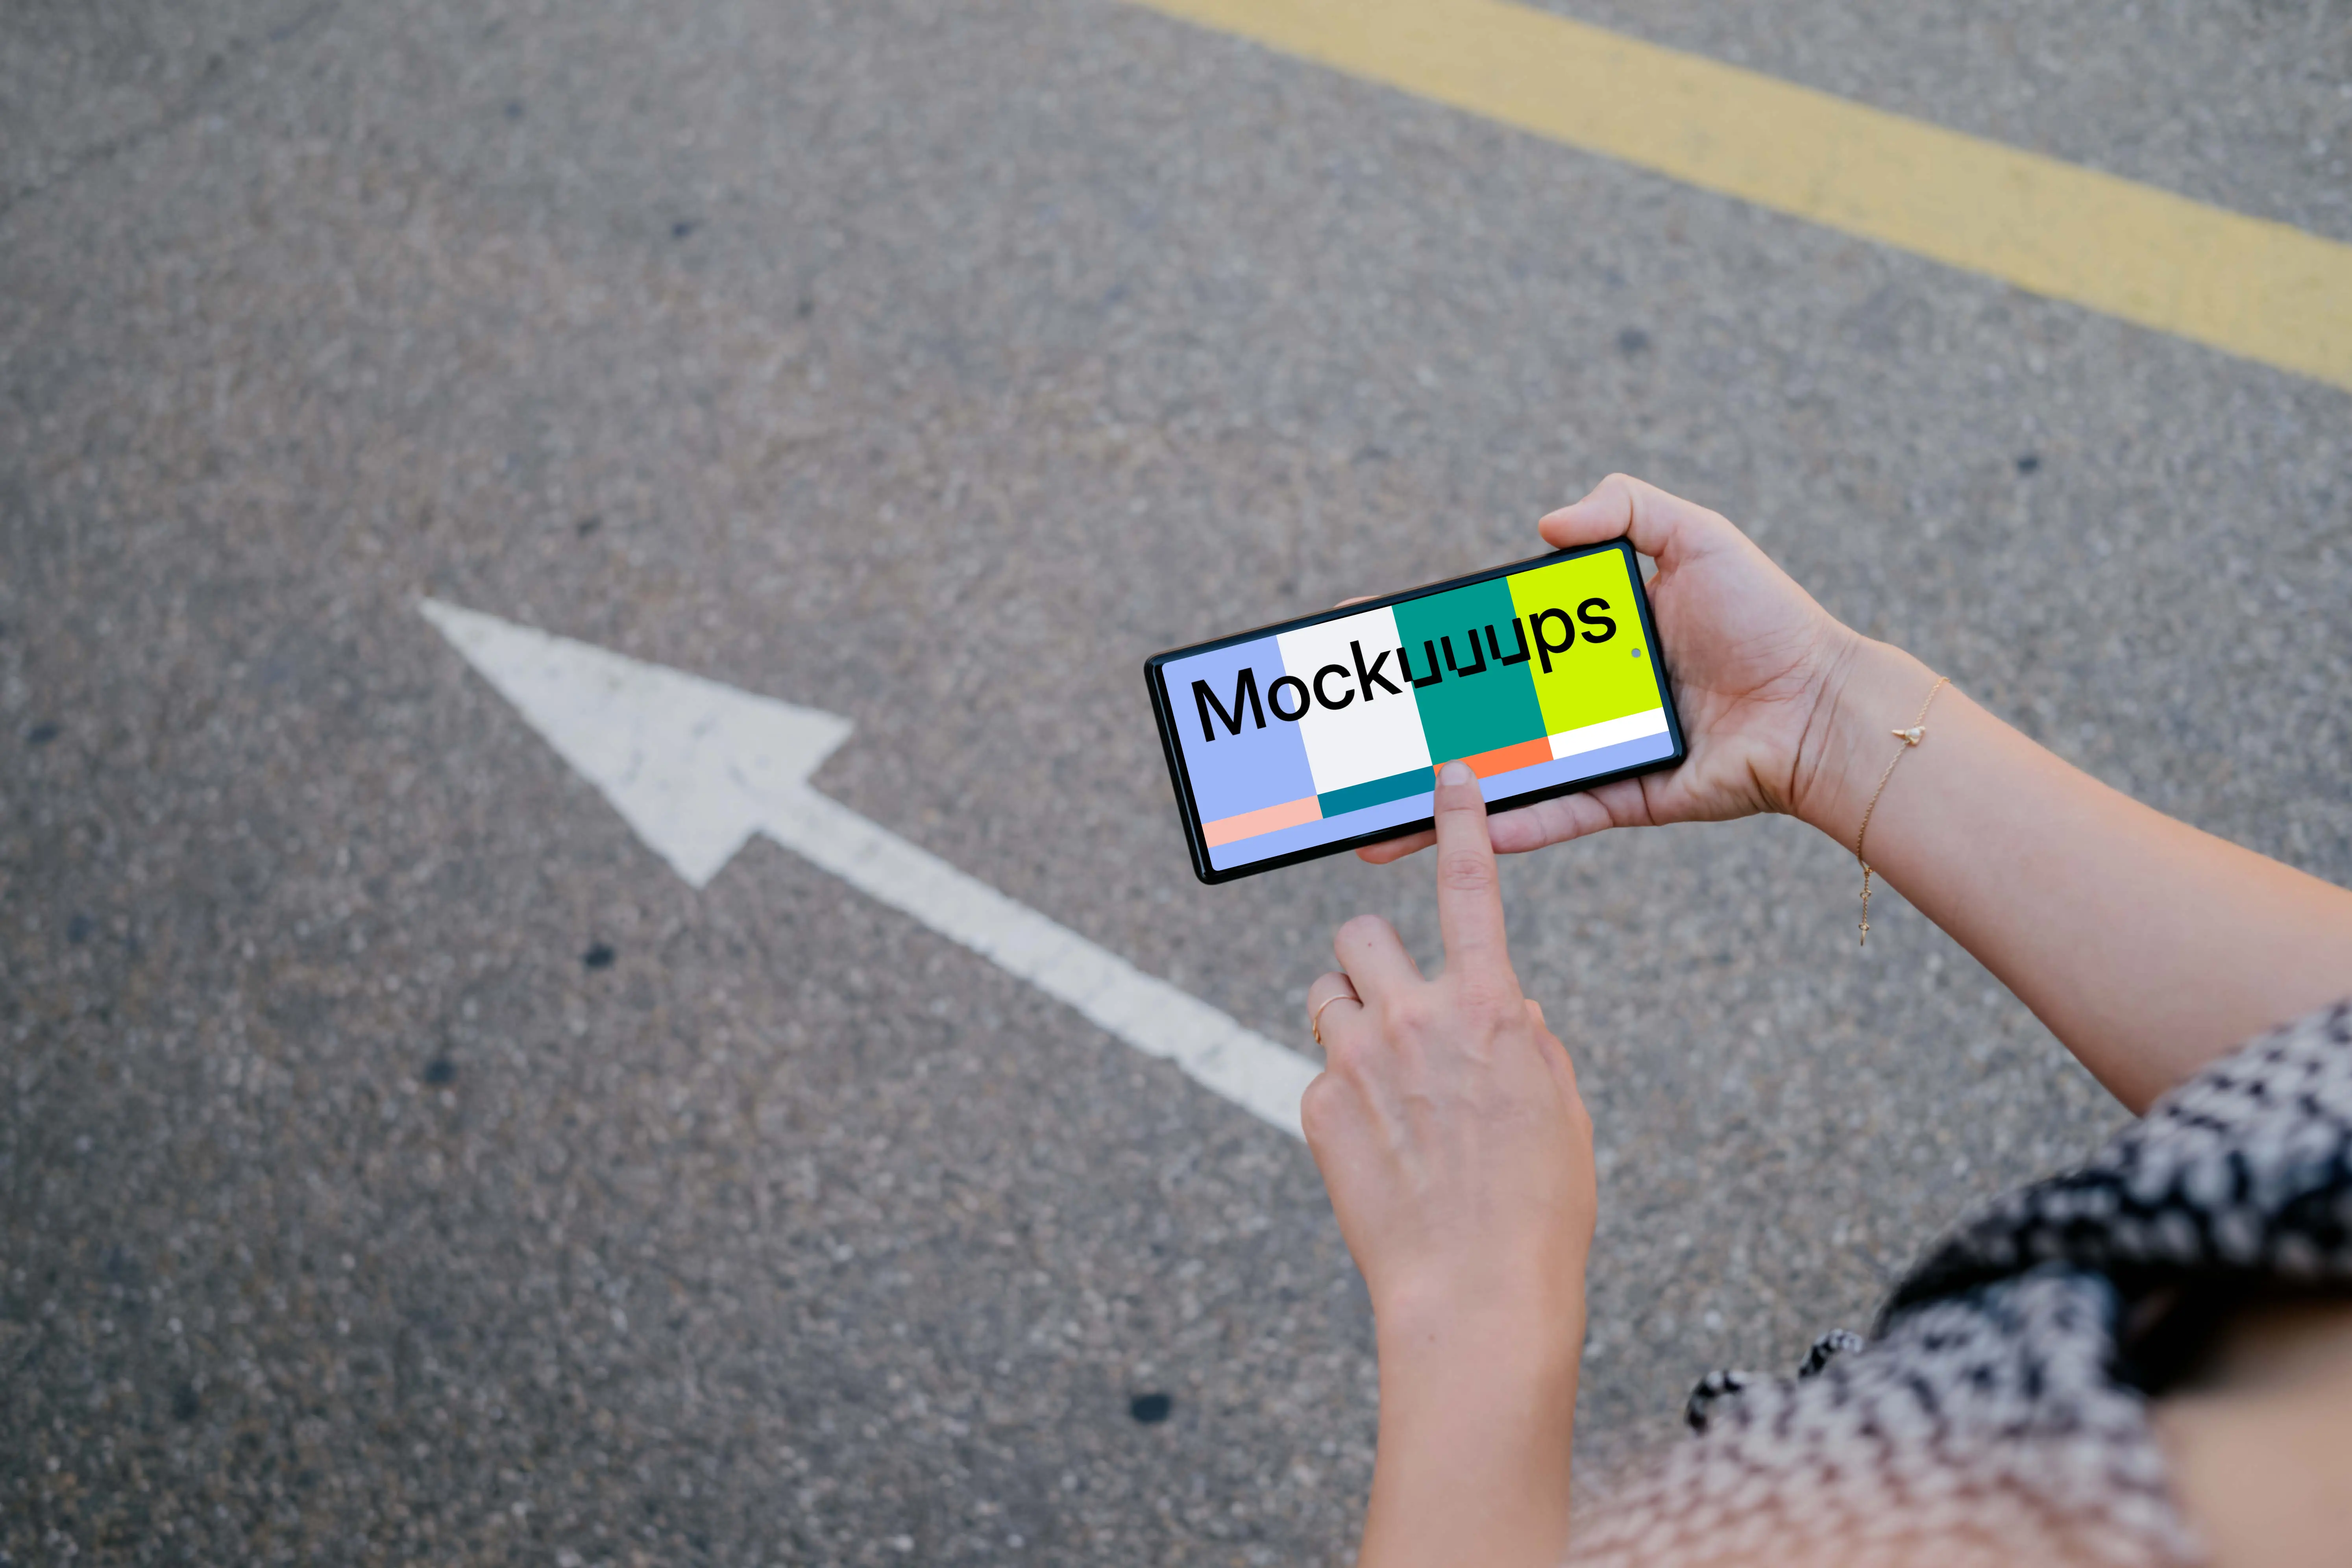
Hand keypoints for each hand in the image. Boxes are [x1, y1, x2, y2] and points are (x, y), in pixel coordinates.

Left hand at [1303, 761, 1595, 1566]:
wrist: (1476, 1291)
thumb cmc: (1536, 1207)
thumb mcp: (1557, 1109)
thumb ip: (1524, 1042)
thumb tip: (1501, 1011)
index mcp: (1489, 1010)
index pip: (1472, 889)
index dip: (1460, 824)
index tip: (1448, 775)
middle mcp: (1414, 1019)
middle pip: (1361, 934)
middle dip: (1372, 960)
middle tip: (1392, 1005)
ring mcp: (1356, 1060)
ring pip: (1326, 992)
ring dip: (1348, 1017)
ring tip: (1381, 1079)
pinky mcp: (1315, 1105)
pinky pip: (1319, 1071)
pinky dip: (1341, 1095)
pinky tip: (1377, 1148)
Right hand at [1356, 473, 1860, 863]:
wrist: (1822, 705)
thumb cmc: (1768, 619)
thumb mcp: (1699, 537)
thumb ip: (1626, 507)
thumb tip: (1544, 523)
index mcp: (1586, 639)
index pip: (1490, 635)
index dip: (1432, 636)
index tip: (1373, 632)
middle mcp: (1578, 699)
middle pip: (1476, 714)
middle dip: (1408, 730)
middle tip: (1347, 739)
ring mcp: (1593, 753)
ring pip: (1498, 780)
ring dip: (1434, 802)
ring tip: (1373, 819)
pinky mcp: (1620, 798)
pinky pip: (1550, 817)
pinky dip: (1502, 828)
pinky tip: (1448, 833)